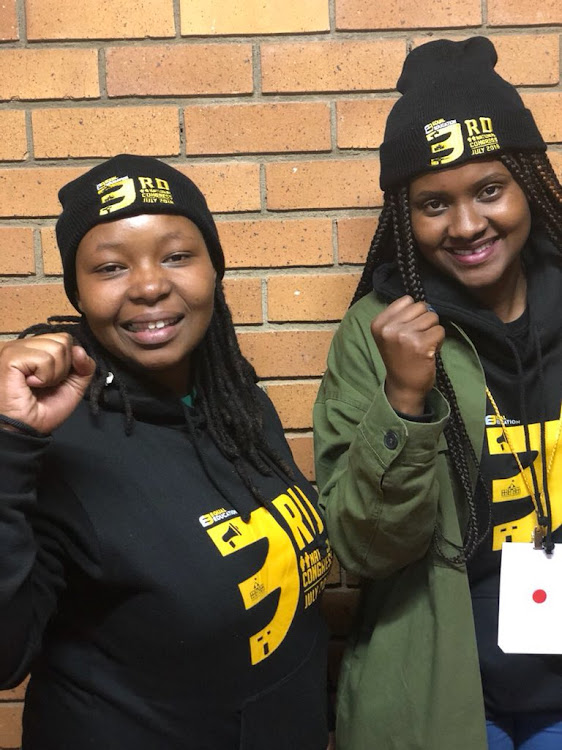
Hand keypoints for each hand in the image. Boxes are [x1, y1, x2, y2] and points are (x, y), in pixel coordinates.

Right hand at [0, 333, 94, 434]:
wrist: (26, 429)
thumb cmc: (42, 410)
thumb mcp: (74, 386)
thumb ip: (84, 366)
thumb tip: (79, 349)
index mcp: (34, 348)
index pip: (64, 338)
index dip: (70, 360)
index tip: (56, 379)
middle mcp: (22, 344)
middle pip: (63, 340)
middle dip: (63, 368)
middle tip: (45, 383)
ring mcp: (14, 348)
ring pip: (57, 347)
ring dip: (53, 374)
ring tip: (37, 385)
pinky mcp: (10, 356)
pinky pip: (44, 359)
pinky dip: (44, 377)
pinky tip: (29, 385)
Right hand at [370, 295, 443, 415]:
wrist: (403, 386)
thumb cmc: (399, 358)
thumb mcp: (389, 334)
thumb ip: (401, 316)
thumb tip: (426, 304)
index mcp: (379, 323)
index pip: (407, 300)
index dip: (413, 313)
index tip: (408, 329)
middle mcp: (389, 328)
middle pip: (421, 306)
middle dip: (424, 321)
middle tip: (417, 339)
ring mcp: (404, 336)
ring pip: (432, 317)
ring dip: (432, 330)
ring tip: (423, 345)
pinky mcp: (420, 344)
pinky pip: (440, 330)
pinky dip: (439, 340)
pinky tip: (429, 351)